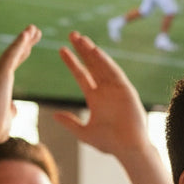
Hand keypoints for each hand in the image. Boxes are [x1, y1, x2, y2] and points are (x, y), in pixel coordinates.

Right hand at [0, 24, 39, 145]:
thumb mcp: (5, 120)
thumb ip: (10, 113)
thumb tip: (15, 110)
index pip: (11, 67)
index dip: (21, 55)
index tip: (29, 46)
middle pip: (12, 56)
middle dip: (24, 43)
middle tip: (35, 31)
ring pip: (12, 53)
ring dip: (24, 40)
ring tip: (35, 29)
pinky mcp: (0, 76)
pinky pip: (11, 56)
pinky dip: (19, 44)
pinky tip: (27, 34)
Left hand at [53, 32, 148, 155]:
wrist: (129, 148)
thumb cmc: (109, 143)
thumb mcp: (85, 133)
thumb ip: (70, 123)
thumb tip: (54, 115)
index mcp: (96, 99)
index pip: (82, 75)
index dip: (72, 62)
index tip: (61, 50)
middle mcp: (106, 91)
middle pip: (92, 65)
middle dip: (82, 50)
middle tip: (72, 35)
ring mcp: (117, 89)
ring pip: (102, 65)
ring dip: (92, 51)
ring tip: (81, 38)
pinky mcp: (126, 90)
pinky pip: (114, 72)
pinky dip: (105, 61)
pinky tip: (95, 51)